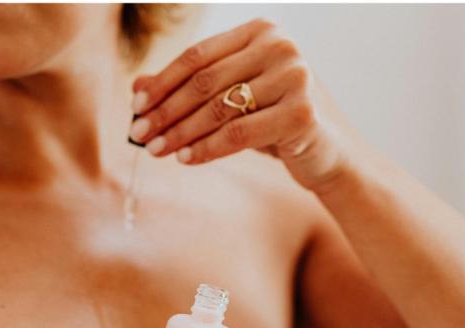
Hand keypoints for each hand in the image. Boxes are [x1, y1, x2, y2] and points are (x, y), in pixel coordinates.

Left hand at [128, 18, 363, 191]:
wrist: (329, 153)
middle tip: (139, 134)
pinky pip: (238, 133)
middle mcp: (281, 46)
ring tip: (156, 150)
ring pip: (218, 108)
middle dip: (165, 110)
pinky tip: (185, 158)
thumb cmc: (275, 123)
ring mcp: (295, 77)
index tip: (135, 106)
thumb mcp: (233, 100)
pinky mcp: (301, 113)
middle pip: (204, 81)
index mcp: (262, 32)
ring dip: (180, 132)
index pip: (198, 55)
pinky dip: (206, 148)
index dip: (162, 81)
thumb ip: (190, 88)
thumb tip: (137, 86)